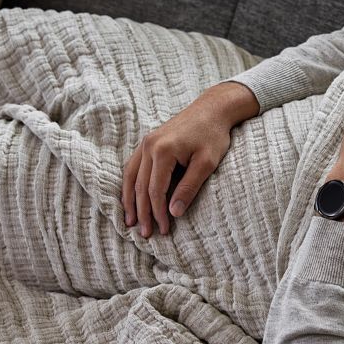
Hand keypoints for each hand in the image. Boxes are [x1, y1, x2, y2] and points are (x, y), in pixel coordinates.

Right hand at [121, 83, 256, 236]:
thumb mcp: (206, 164)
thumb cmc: (213, 136)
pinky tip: (131, 199)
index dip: (158, 213)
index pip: (155, 191)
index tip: (164, 230)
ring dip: (130, 201)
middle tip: (145, 234)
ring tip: (130, 222)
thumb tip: (174, 213)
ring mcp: (146, 142)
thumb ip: (189, 188)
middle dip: (143, 212)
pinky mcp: (148, 141)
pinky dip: (130, 185)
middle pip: (140, 186)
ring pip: (131, 177)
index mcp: (162, 151)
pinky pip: (133, 166)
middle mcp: (149, 146)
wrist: (212, 109)